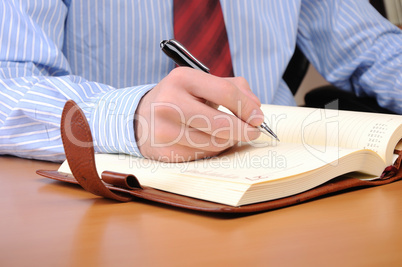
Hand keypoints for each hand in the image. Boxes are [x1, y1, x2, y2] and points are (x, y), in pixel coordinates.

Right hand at [134, 67, 263, 161]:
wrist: (142, 116)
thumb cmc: (180, 98)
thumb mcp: (201, 83)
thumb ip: (233, 87)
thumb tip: (255, 107)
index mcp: (182, 78)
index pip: (226, 92)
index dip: (248, 107)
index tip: (258, 117)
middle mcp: (169, 103)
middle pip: (220, 124)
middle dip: (244, 130)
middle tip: (253, 132)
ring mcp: (164, 130)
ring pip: (214, 143)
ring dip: (228, 141)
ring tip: (228, 134)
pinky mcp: (165, 152)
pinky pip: (202, 156)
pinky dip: (212, 150)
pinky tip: (208, 141)